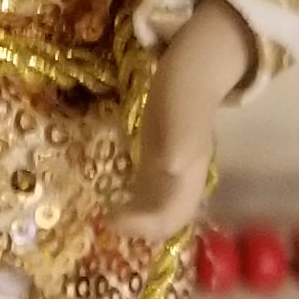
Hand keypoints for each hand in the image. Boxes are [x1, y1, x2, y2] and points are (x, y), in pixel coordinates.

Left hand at [111, 0, 252, 239]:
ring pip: (157, 210)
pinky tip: (108, 202)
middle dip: (140, 230)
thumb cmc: (186, 87)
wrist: (194, 69)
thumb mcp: (182, 108)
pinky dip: (129, 204)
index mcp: (192, 171)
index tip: (112, 220)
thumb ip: (181, 138)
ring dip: (135, 222)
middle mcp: (183, 179)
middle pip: (168, 219)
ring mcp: (170, 172)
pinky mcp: (156, 162)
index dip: (147, 225)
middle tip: (106, 223)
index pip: (174, 214)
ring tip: (104, 219)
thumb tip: (172, 168)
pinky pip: (145, 194)